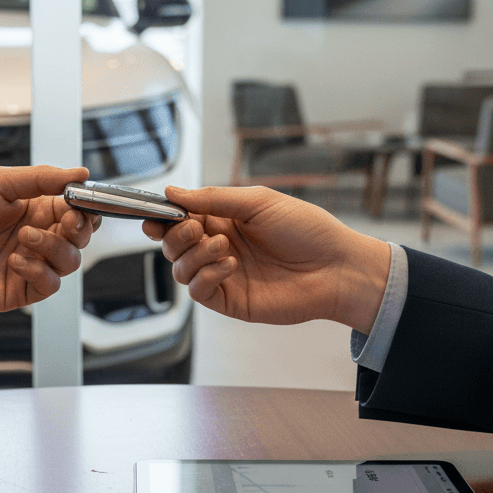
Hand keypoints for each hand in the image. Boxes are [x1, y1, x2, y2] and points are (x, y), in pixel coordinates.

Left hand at [0, 165, 99, 312]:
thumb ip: (41, 178)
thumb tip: (81, 173)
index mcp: (32, 208)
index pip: (75, 208)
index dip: (85, 205)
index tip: (82, 200)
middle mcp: (36, 236)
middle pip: (81, 236)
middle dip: (81, 227)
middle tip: (67, 220)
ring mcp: (30, 264)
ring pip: (71, 261)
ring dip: (55, 246)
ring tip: (24, 238)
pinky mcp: (20, 289)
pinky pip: (50, 284)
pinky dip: (39, 270)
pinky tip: (14, 260)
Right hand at [143, 185, 389, 333]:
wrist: (337, 268)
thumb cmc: (306, 229)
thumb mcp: (257, 201)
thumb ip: (212, 198)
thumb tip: (171, 192)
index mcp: (225, 220)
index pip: (181, 218)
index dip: (163, 217)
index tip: (155, 215)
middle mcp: (220, 247)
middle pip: (174, 244)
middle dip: (176, 235)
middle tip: (196, 229)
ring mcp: (223, 275)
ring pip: (181, 268)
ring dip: (194, 254)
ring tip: (223, 246)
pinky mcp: (230, 300)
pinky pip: (198, 291)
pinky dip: (205, 275)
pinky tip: (229, 265)